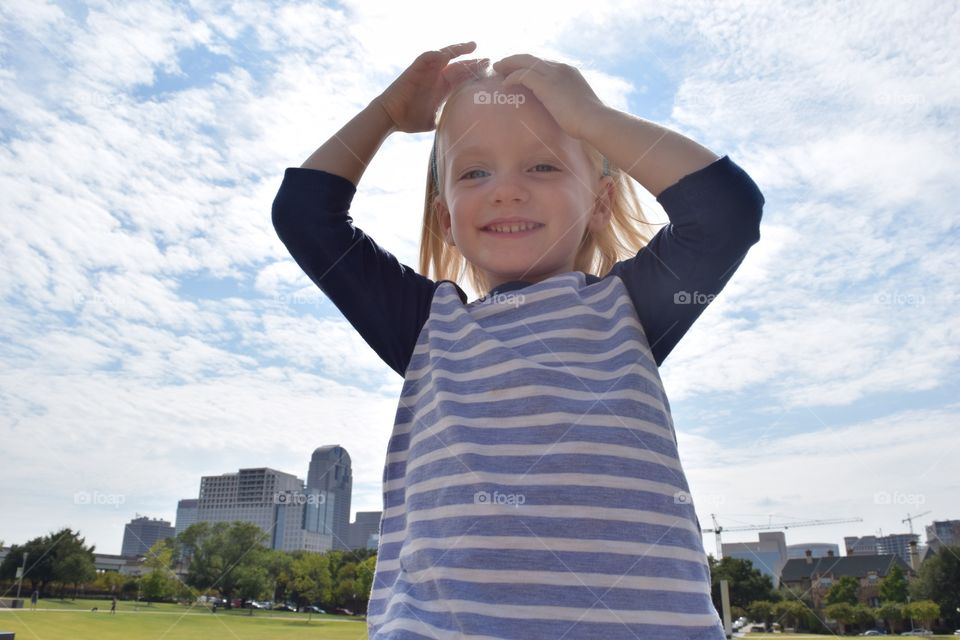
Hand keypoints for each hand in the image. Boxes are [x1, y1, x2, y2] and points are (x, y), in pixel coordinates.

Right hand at [375, 42, 488, 133]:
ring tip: (472, 46)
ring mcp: (427, 71)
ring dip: (458, 49)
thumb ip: (446, 120)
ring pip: (445, 55)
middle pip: (458, 64)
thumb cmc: (409, 120)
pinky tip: (446, 53)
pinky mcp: (415, 69)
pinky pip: (426, 57)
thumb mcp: (434, 121)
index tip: (489, 74)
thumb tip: (459, 132)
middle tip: (489, 60)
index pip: (463, 77)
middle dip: (473, 62)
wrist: (391, 117)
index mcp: (442, 88)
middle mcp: (436, 76)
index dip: (475, 74)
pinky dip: (436, 54)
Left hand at [492, 54, 606, 140]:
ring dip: (509, 64)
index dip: (529, 66)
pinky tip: (504, 84)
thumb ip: (566, 104)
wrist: (594, 120)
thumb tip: (562, 114)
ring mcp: (553, 74)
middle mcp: (560, 68)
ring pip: (524, 61)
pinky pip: (522, 75)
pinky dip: (512, 78)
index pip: (544, 63)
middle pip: (532, 58)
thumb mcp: (576, 107)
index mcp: (569, 72)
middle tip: (502, 65)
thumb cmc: (588, 121)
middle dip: (515, 60)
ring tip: (497, 70)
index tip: (518, 70)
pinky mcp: (546, 84)